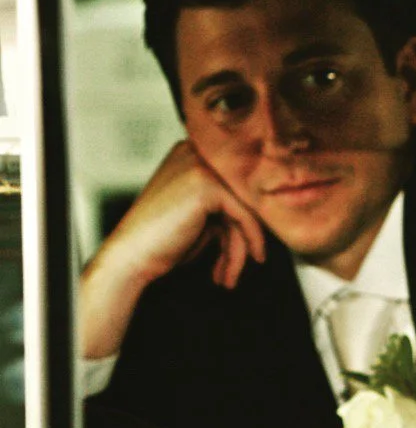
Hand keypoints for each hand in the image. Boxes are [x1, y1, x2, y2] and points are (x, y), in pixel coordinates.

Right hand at [80, 141, 266, 357]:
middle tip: (232, 268)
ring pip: (246, 208)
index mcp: (193, 155)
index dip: (246, 221)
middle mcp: (196, 152)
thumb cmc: (164, 241)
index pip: (238, 186)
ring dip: (240, 248)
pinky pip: (245, 215)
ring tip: (228, 275)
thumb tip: (272, 212)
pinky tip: (238, 266)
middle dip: (242, 237)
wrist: (131, 257)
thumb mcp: (206, 218)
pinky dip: (247, 243)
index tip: (249, 250)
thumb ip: (233, 208)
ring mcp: (200, 165)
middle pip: (244, 196)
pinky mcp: (206, 184)